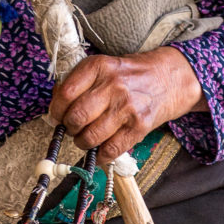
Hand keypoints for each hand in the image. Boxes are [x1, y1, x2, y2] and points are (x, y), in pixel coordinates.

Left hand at [49, 48, 206, 157]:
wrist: (168, 78)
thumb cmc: (131, 75)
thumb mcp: (105, 67)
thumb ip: (81, 82)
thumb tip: (57, 107)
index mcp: (99, 67)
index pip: (66, 93)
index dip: (56, 111)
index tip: (56, 118)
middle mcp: (112, 86)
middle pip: (77, 117)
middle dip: (69, 128)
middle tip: (72, 129)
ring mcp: (127, 107)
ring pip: (91, 136)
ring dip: (83, 143)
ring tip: (85, 139)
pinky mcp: (138, 127)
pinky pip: (111, 150)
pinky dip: (100, 156)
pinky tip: (99, 152)